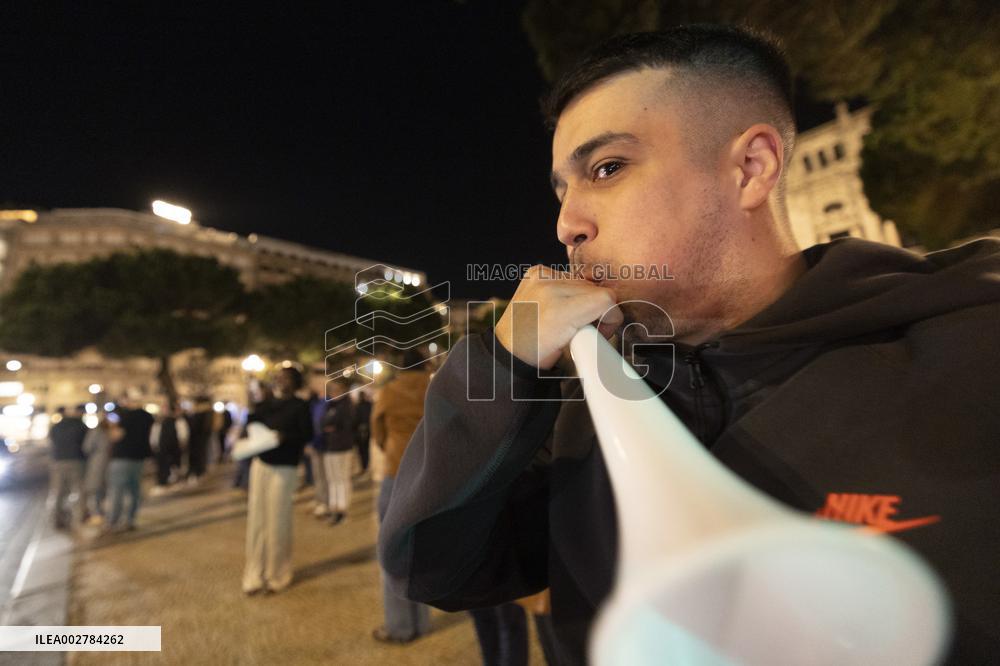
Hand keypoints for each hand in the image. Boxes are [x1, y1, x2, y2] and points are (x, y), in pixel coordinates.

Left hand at [494, 265, 621, 368]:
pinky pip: (568, 276)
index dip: (611, 317)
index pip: (607, 299)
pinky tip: (558, 305)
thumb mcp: (574, 350)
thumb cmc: (539, 355)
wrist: (509, 349)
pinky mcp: (536, 273)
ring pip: (584, 282)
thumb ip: (596, 329)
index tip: (600, 332)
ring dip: (583, 299)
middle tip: (582, 328)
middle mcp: (549, 288)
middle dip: (597, 309)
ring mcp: (541, 277)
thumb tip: (611, 314)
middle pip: (597, 289)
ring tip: (568, 318)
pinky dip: (569, 291)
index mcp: (559, 312)